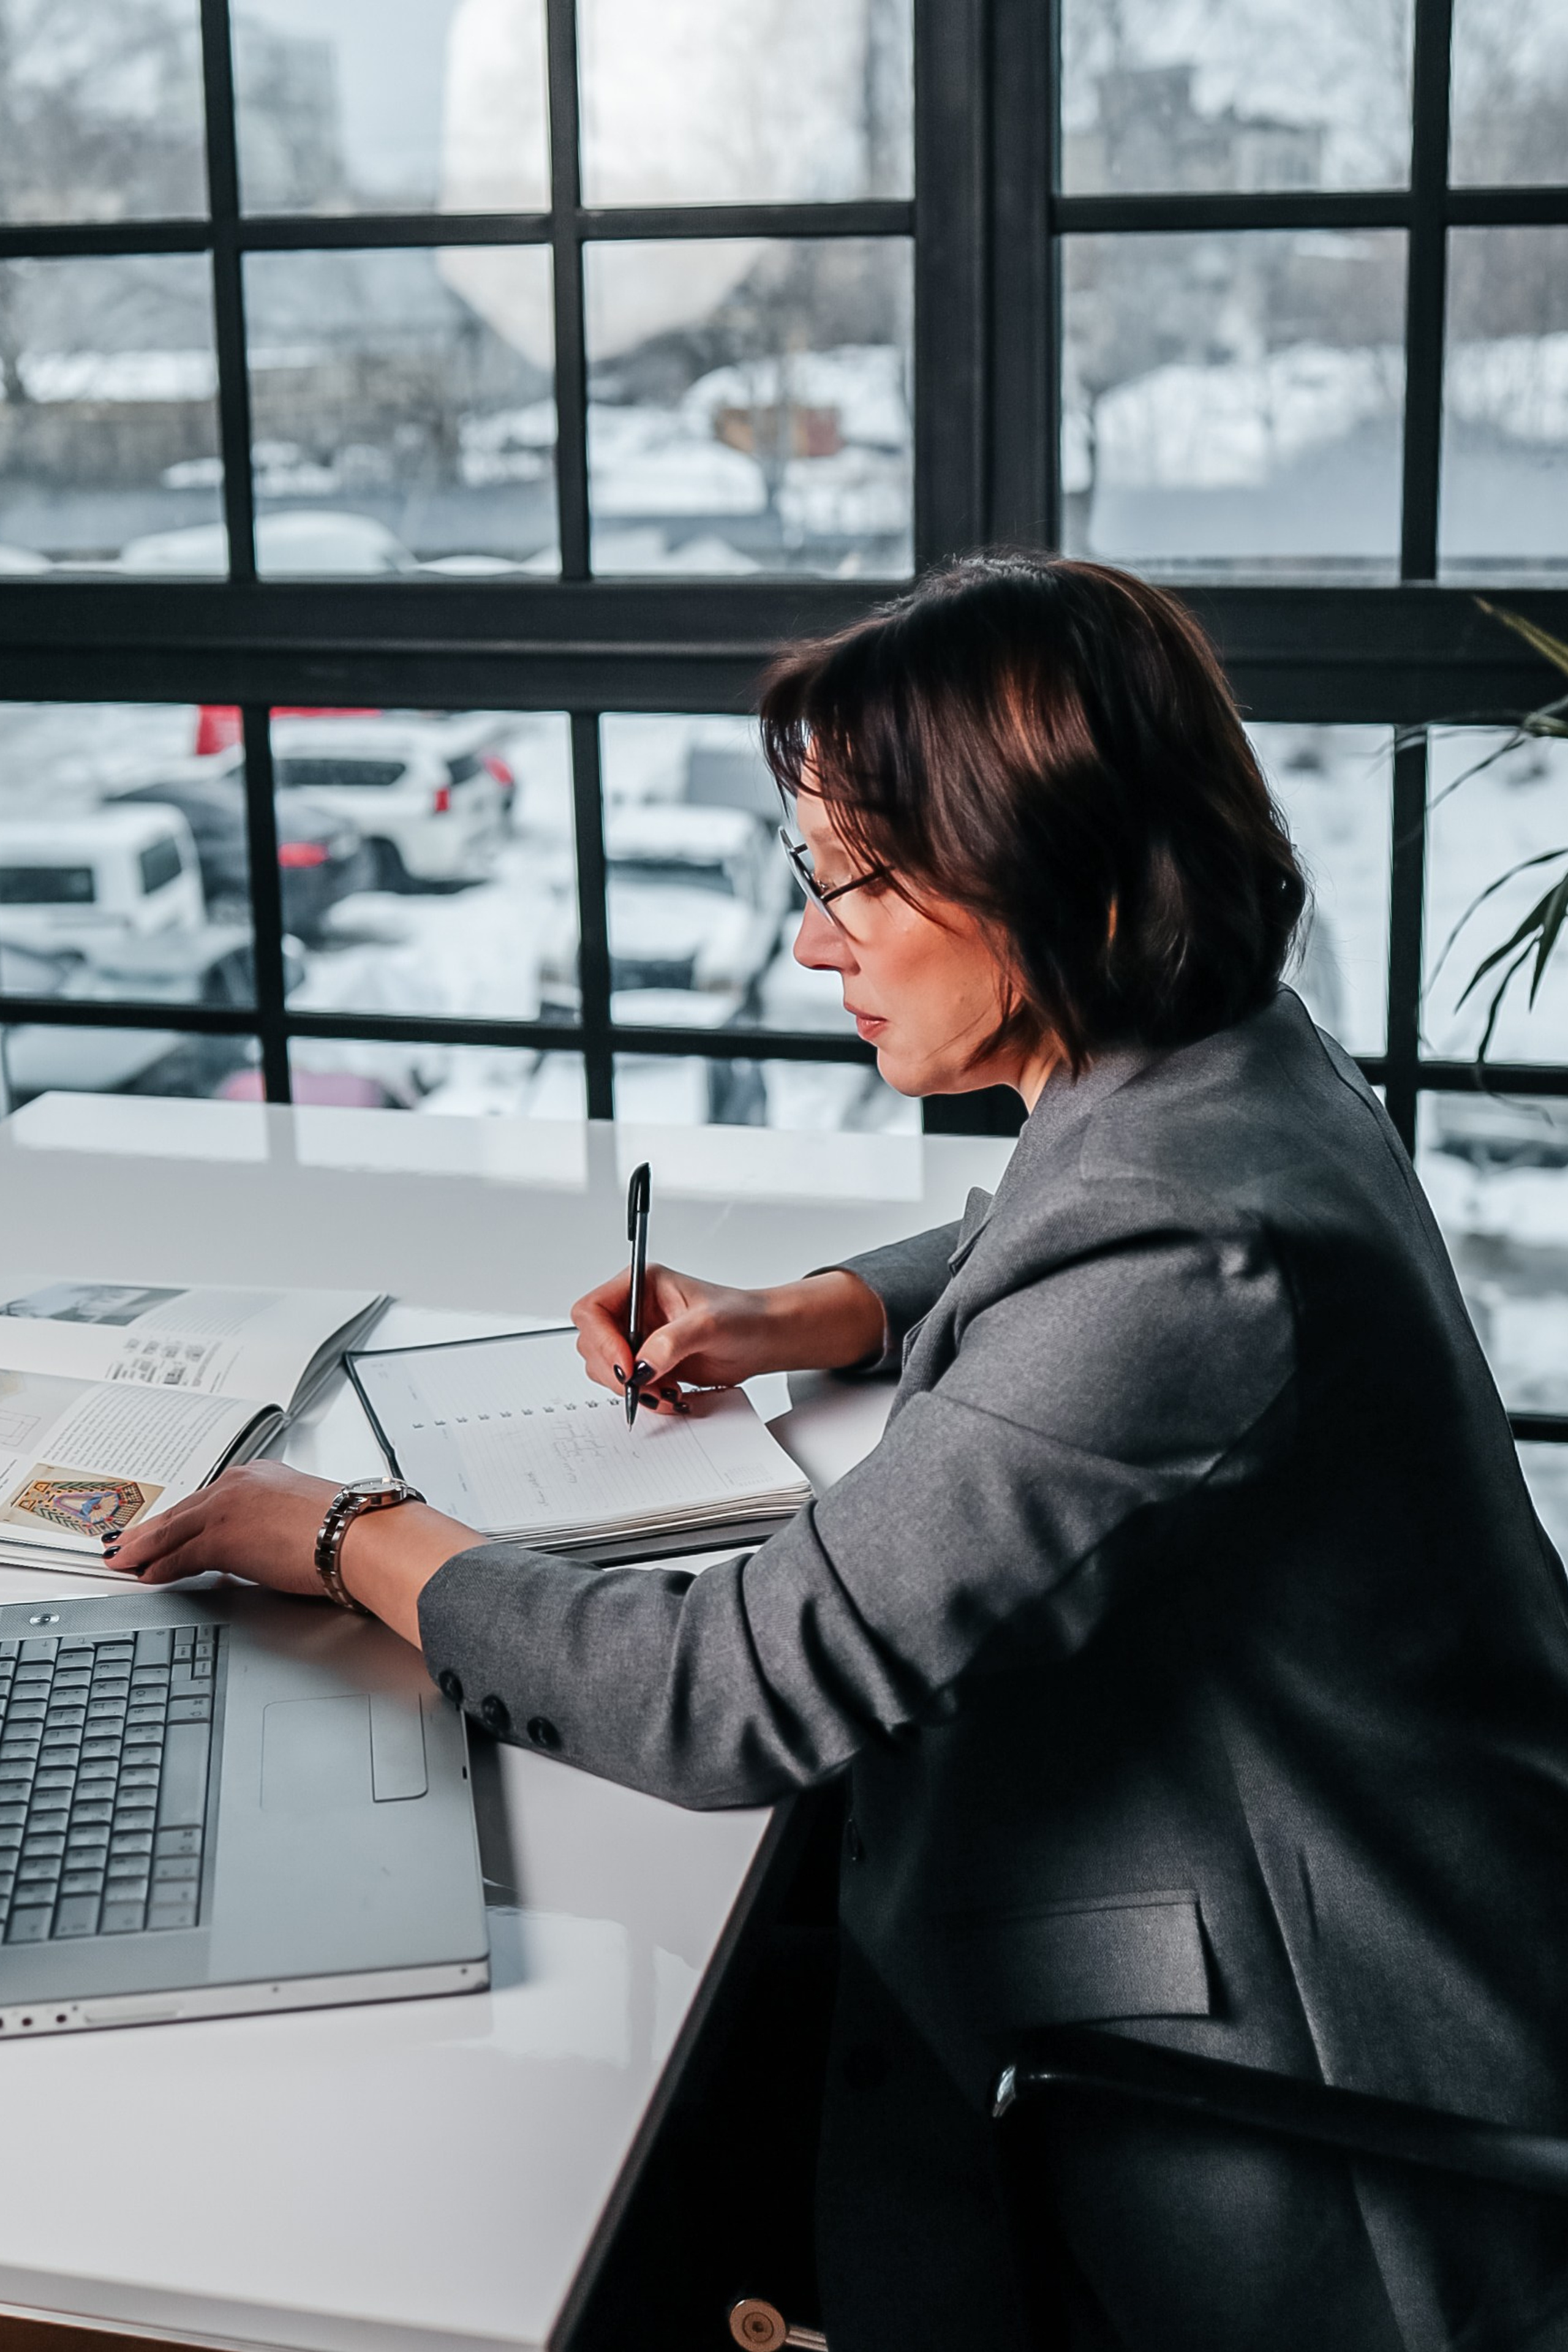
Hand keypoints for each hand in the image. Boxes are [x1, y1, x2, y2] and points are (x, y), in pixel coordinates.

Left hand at [107, 1461, 481, 1648]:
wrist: (359, 1535)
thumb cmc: (350, 1530)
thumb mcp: (307, 1517)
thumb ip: (278, 1524)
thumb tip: (269, 1548)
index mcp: (263, 1475)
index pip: (210, 1497)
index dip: (183, 1516)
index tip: (167, 1526)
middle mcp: (241, 1483)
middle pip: (185, 1510)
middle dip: (153, 1530)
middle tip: (128, 1542)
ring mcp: (229, 1506)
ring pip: (175, 1529)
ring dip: (146, 1547)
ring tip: (126, 1561)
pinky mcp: (223, 1536)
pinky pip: (180, 1554)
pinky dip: (160, 1565)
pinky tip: (149, 1574)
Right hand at [570, 1262, 885, 1409]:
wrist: (765, 1339)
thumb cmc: (744, 1317)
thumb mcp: (710, 1324)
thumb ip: (673, 1342)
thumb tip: (642, 1365)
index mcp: (639, 1285)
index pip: (592, 1310)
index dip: (602, 1340)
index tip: (628, 1364)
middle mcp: (633, 1310)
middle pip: (592, 1343)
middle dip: (616, 1370)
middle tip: (645, 1386)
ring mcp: (638, 1338)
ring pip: (605, 1368)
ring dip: (631, 1387)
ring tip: (666, 1391)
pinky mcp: (648, 1363)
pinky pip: (628, 1384)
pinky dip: (643, 1396)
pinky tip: (670, 1395)